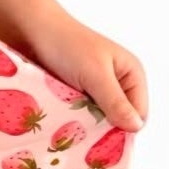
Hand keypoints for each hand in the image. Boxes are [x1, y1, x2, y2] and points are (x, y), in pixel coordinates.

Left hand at [20, 11, 148, 131]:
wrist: (30, 29)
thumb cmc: (66, 44)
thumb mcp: (95, 74)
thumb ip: (115, 101)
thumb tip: (136, 127)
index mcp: (131, 75)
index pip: (139, 116)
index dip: (124, 129)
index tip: (102, 138)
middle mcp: (117, 84)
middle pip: (119, 121)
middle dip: (102, 129)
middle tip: (82, 135)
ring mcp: (95, 90)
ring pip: (97, 121)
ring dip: (84, 126)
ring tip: (69, 128)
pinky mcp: (75, 95)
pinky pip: (79, 116)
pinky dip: (71, 120)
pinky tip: (60, 122)